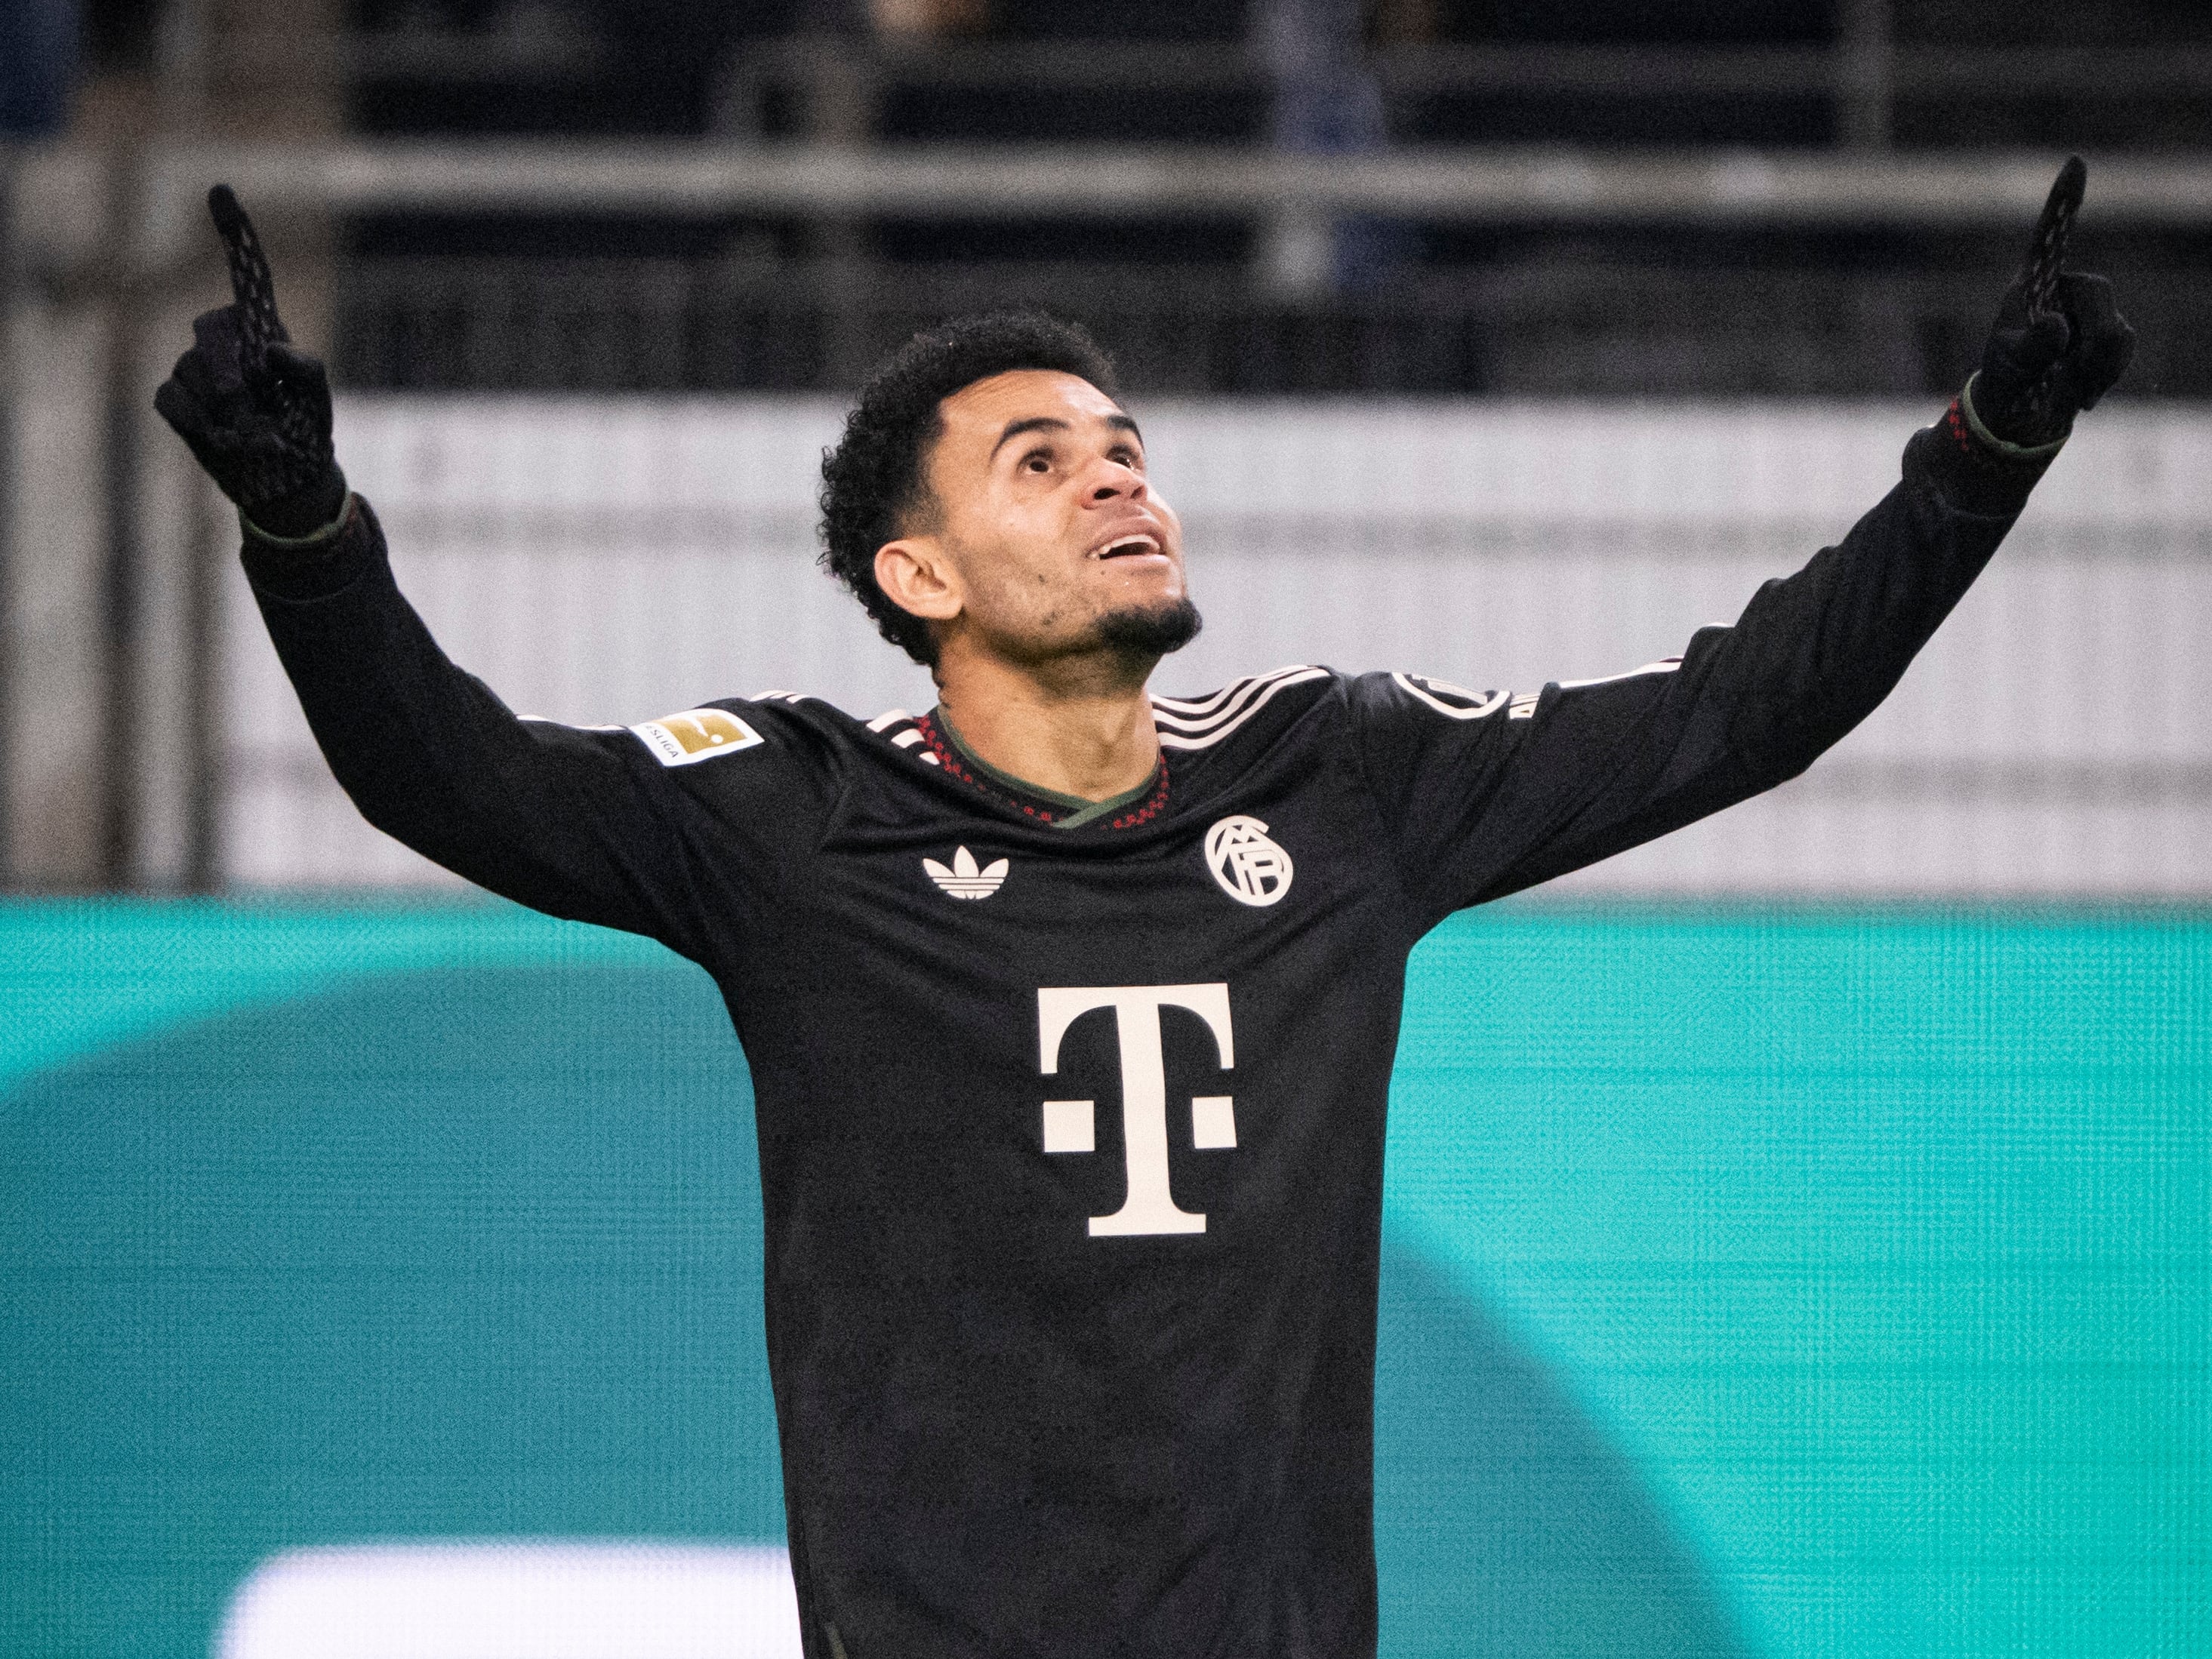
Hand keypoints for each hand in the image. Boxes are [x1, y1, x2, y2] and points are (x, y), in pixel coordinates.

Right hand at [154, 185, 345, 537]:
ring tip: (251, 436)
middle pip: (210, 335)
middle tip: (261, 417)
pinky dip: (196, 422)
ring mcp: (197, 368)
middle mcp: (226, 343)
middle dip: (235, 380)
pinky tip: (219, 438)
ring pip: (191, 372)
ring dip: (224, 412)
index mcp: (262, 332)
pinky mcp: (178, 400)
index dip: (235, 234)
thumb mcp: (320, 406)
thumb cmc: (307, 436)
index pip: (248, 277)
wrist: (286, 484)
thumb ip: (308, 372)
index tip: (220, 190)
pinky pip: (171, 397)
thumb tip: (271, 346)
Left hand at [1969, 156, 2135, 450]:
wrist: (2021, 418)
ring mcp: (2085, 313)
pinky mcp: (2104, 334)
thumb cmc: (2006, 386)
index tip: (2074, 162)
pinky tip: (2083, 394)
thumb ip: (2033, 348)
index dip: (2063, 204)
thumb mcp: (2011, 370)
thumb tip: (2059, 325)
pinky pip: (2123, 346)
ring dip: (2098, 365)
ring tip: (2070, 387)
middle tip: (2068, 371)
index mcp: (2031, 289)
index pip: (2048, 241)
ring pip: (2117, 327)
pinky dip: (2107, 373)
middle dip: (2091, 337)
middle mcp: (2061, 292)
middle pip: (2100, 293)